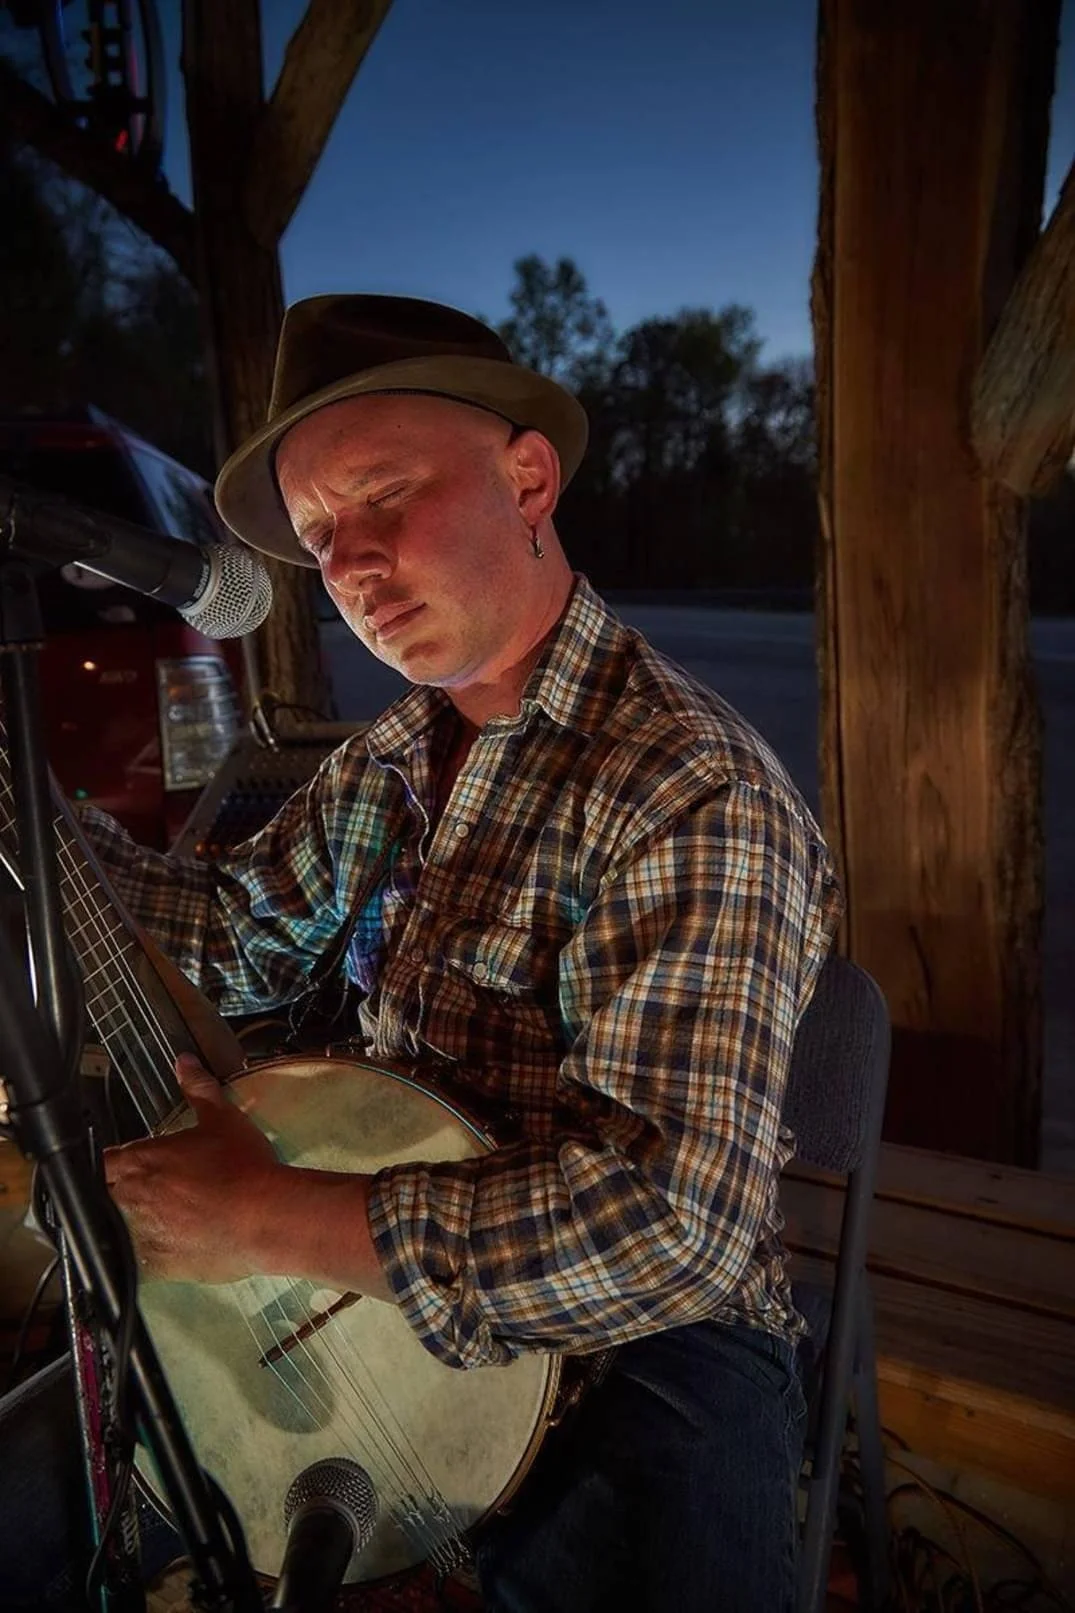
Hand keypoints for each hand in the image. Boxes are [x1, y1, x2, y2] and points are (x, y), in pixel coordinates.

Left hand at [105, 1053, 282, 1283]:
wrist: (265, 1217)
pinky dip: (148, 1255)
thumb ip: (198, 1089)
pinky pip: (139, 1263)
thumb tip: (184, 1061)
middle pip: (104, 1197)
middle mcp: (131, 1199)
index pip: (100, 1162)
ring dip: (131, 1225)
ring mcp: (141, 1235)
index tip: (124, 1165)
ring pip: (118, 1231)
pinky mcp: (157, 1266)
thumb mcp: (223, 1119)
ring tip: (164, 1220)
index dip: (110, 1163)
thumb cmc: (243, 1167)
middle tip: (150, 1191)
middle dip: (117, 1193)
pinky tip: (171, 1246)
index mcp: (139, 1161)